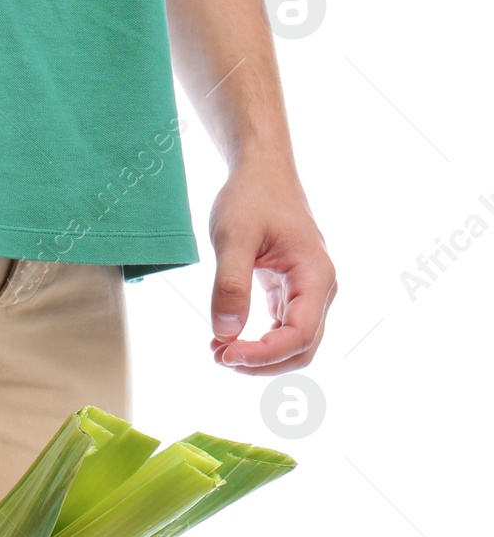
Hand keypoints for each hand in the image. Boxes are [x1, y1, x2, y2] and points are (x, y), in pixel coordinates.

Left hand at [206, 159, 336, 373]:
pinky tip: (226, 339)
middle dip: (260, 363)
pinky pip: (282, 331)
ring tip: (217, 350)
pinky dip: (257, 344)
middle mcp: (320, 289)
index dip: (262, 355)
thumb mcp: (232, 237)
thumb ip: (230, 285)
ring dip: (259, 358)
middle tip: (217, 356)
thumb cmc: (251, 198)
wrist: (261, 174)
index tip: (224, 353)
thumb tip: (226, 332)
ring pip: (294, 346)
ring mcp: (308, 293)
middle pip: (301, 350)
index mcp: (315, 275)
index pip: (298, 336)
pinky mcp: (291, 294)